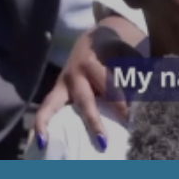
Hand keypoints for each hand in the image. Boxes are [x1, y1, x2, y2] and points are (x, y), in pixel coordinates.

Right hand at [32, 27, 133, 152]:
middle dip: (93, 121)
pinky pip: (47, 107)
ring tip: (42, 142)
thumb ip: (132, 77)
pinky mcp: (56, 91)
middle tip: (103, 142)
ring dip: (47, 123)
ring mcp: (62, 83)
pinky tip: (40, 141)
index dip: (120, 104)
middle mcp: (75, 74)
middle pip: (84, 100)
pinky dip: (42, 123)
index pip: (108, 87)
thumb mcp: (127, 57)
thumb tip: (139, 105)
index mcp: (93, 63)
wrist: (95, 35)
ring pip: (52, 103)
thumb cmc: (115, 49)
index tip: (129, 120)